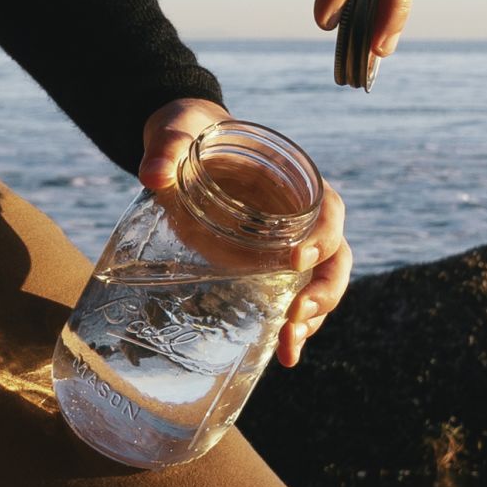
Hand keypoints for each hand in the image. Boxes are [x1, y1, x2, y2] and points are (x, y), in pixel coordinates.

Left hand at [137, 98, 353, 367]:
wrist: (180, 145)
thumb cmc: (189, 133)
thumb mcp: (177, 132)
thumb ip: (166, 150)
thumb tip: (151, 174)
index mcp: (291, 179)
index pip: (328, 209)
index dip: (323, 235)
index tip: (297, 259)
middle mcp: (298, 215)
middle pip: (334, 256)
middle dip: (325, 290)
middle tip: (298, 315)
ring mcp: (286, 242)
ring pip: (320, 283)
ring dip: (313, 318)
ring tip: (289, 349)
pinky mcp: (266, 264)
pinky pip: (292, 297)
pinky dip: (293, 327)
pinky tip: (282, 354)